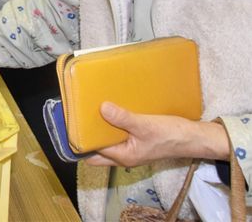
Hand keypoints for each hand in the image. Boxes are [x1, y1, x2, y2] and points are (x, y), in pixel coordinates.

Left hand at [85, 102, 230, 166]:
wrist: (194, 138)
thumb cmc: (171, 136)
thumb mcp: (145, 126)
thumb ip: (123, 118)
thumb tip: (102, 108)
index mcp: (123, 156)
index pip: (92, 152)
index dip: (80, 140)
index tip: (70, 124)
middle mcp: (124, 156)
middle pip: (96, 150)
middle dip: (86, 137)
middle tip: (77, 118)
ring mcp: (131, 149)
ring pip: (107, 142)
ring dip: (99, 130)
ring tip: (90, 112)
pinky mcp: (138, 141)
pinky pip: (119, 135)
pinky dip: (112, 126)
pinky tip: (110, 112)